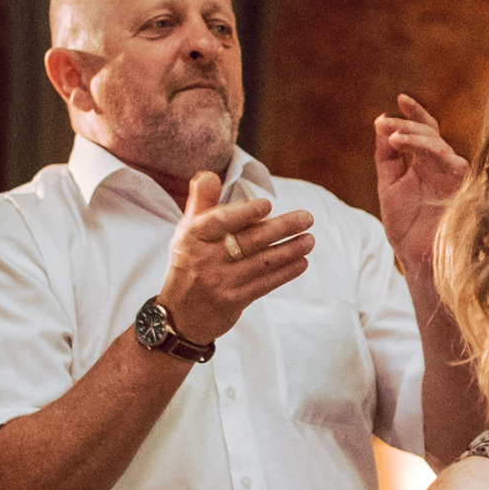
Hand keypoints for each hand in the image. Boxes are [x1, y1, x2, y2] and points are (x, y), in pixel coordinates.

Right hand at [157, 172, 315, 342]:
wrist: (178, 315)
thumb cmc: (189, 264)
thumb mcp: (187, 232)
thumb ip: (201, 202)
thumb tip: (209, 173)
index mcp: (192, 236)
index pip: (219, 221)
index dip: (244, 213)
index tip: (267, 205)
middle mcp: (204, 258)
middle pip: (248, 240)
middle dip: (281, 228)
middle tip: (307, 218)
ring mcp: (219, 281)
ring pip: (261, 262)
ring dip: (290, 250)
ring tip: (310, 239)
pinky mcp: (233, 301)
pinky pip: (264, 284)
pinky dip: (285, 272)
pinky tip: (302, 262)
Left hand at [374, 94, 467, 276]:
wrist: (418, 257)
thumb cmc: (406, 226)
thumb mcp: (389, 184)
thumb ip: (386, 155)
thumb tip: (381, 122)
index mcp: (426, 165)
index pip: (426, 131)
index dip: (415, 114)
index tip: (400, 99)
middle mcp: (441, 167)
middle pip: (430, 133)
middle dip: (407, 125)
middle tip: (386, 125)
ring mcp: (452, 176)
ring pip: (438, 143)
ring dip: (414, 135)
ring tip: (392, 136)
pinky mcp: (461, 187)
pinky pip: (449, 159)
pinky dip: (427, 148)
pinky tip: (404, 144)